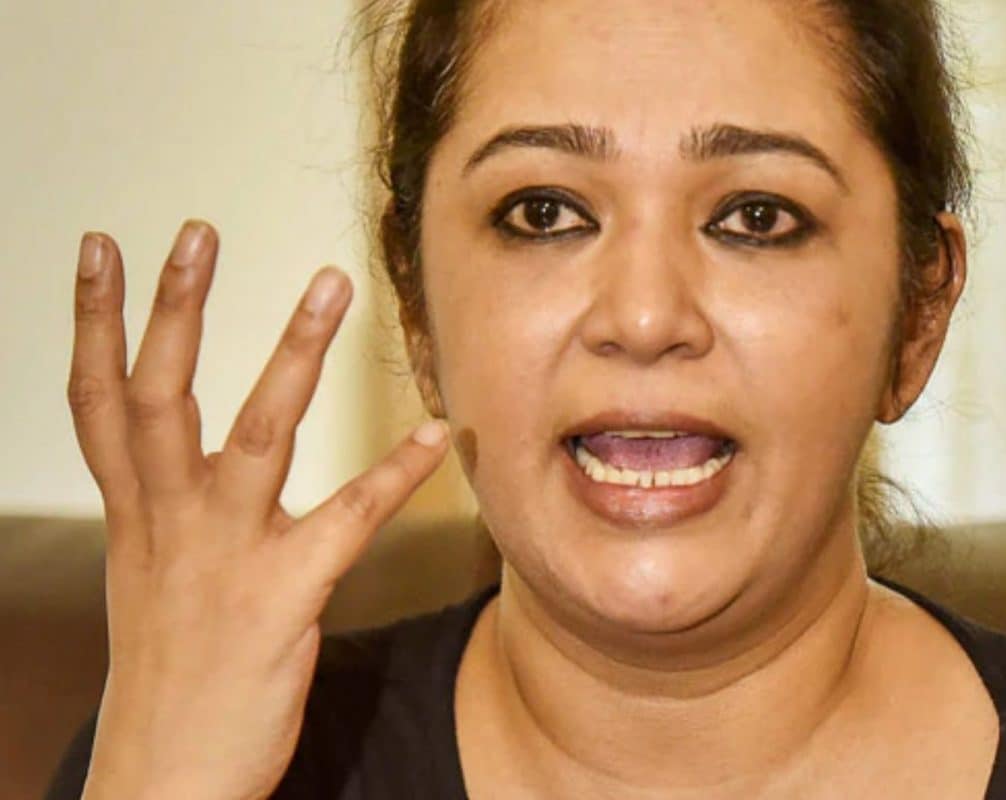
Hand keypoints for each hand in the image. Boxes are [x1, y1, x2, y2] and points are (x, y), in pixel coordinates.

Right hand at [66, 220, 449, 799]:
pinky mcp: (282, 595)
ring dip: (294, 352)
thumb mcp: (147, 582)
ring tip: (329, 285)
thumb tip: (176, 471)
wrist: (166, 778)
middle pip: (161, 394)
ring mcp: (224, 555)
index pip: (99, 401)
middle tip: (199, 230)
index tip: (98, 248)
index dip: (92, 320)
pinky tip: (434, 434)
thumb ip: (162, 514)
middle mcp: (168, 522)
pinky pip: (348, 517)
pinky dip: (394, 473)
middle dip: (177, 308)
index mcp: (134, 516)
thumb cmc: (168, 677)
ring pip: (257, 431)